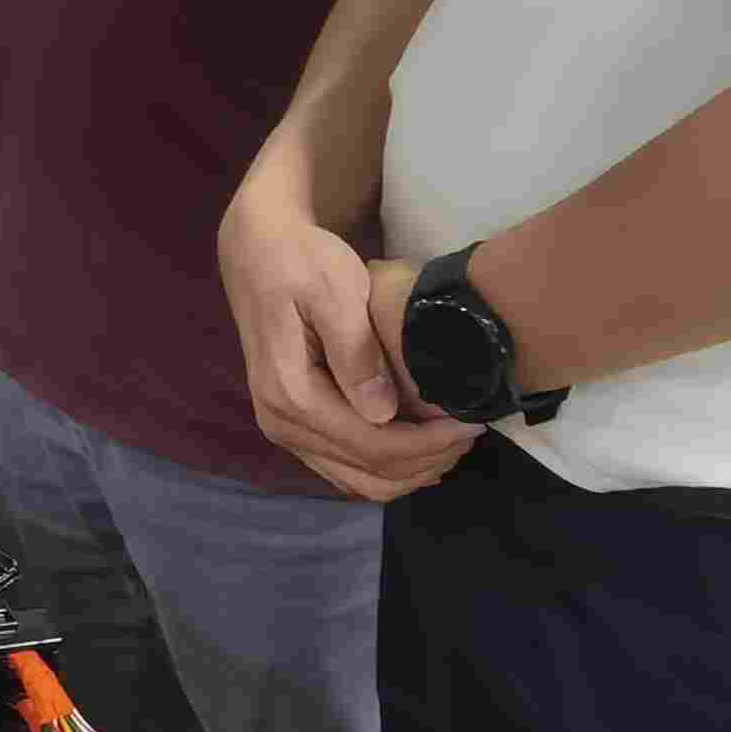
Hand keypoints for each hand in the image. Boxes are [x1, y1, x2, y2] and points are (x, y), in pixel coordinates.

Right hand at [218, 188, 477, 502]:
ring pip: (357, 480)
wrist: (259, 250)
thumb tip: (382, 413)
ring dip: (410, 471)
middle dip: (427, 461)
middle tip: (470, 433)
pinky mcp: (292, 425)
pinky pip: (345, 468)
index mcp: (291, 393)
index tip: (471, 424)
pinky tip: (420, 445)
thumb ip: (356, 351)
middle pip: (367, 472)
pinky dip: (387, 467)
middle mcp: (280, 422)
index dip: (427, 444)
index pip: (371, 444)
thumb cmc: (302, 260)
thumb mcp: (335, 291)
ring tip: (452, 442)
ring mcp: (283, 428)